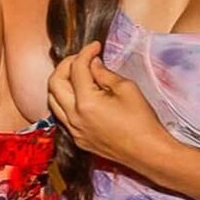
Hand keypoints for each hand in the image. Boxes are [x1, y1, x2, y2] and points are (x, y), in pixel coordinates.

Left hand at [48, 41, 168, 167]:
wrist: (147, 152)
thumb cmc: (142, 121)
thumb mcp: (127, 89)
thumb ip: (105, 74)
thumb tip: (93, 64)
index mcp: (86, 102)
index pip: (77, 69)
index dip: (86, 52)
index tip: (95, 47)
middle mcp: (74, 117)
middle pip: (55, 83)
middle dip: (66, 65)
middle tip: (82, 58)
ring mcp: (74, 130)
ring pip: (52, 100)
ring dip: (61, 83)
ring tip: (77, 75)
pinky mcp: (78, 139)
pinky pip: (62, 116)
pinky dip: (65, 101)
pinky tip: (79, 96)